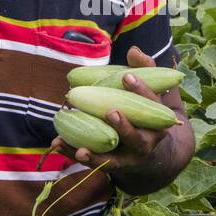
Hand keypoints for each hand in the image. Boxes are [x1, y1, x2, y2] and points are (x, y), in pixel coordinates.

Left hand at [50, 46, 181, 174]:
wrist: (157, 156)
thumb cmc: (148, 114)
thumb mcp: (153, 94)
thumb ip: (146, 71)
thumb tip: (133, 50)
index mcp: (158, 122)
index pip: (152, 105)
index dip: (141, 91)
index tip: (126, 76)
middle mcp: (146, 143)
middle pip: (136, 138)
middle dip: (124, 127)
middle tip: (111, 112)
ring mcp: (129, 158)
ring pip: (113, 159)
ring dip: (96, 154)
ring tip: (82, 148)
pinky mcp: (112, 166)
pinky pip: (92, 162)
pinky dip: (74, 153)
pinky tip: (57, 143)